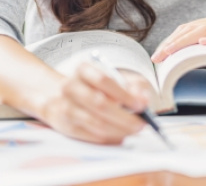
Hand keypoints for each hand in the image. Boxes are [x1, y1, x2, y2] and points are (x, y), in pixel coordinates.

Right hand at [35, 62, 152, 144]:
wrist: (62, 97)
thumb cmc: (96, 87)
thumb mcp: (117, 78)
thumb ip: (134, 85)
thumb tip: (143, 100)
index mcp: (83, 69)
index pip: (104, 80)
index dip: (124, 94)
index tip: (141, 105)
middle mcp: (70, 86)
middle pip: (99, 103)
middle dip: (124, 116)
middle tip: (141, 123)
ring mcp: (65, 107)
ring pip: (96, 123)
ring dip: (119, 129)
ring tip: (133, 130)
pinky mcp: (66, 126)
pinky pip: (91, 135)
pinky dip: (110, 137)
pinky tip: (120, 135)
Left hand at [150, 13, 205, 64]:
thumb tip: (195, 61)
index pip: (188, 29)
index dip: (171, 40)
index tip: (158, 55)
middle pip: (191, 28)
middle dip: (171, 42)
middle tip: (156, 58)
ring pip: (204, 30)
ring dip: (184, 41)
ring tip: (170, 52)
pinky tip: (202, 43)